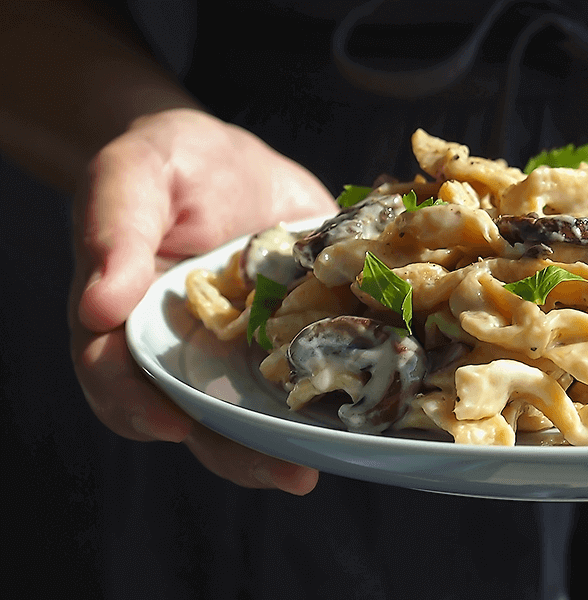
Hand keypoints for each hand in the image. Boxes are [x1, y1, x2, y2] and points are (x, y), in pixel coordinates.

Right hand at [69, 108, 337, 492]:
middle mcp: (193, 356)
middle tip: (289, 473)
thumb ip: (114, 231)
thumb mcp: (132, 175)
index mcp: (134, 327)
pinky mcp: (302, 339)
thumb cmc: (166, 163)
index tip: (171, 423)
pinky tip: (384, 399)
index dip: (135, 406)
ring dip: (297, 439)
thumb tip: (100, 304)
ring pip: (265, 410)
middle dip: (241, 451)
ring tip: (337, 455)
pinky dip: (347, 390)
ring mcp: (249, 355)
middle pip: (201, 417)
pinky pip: (320, 372)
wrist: (231, 160)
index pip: (117, 379)